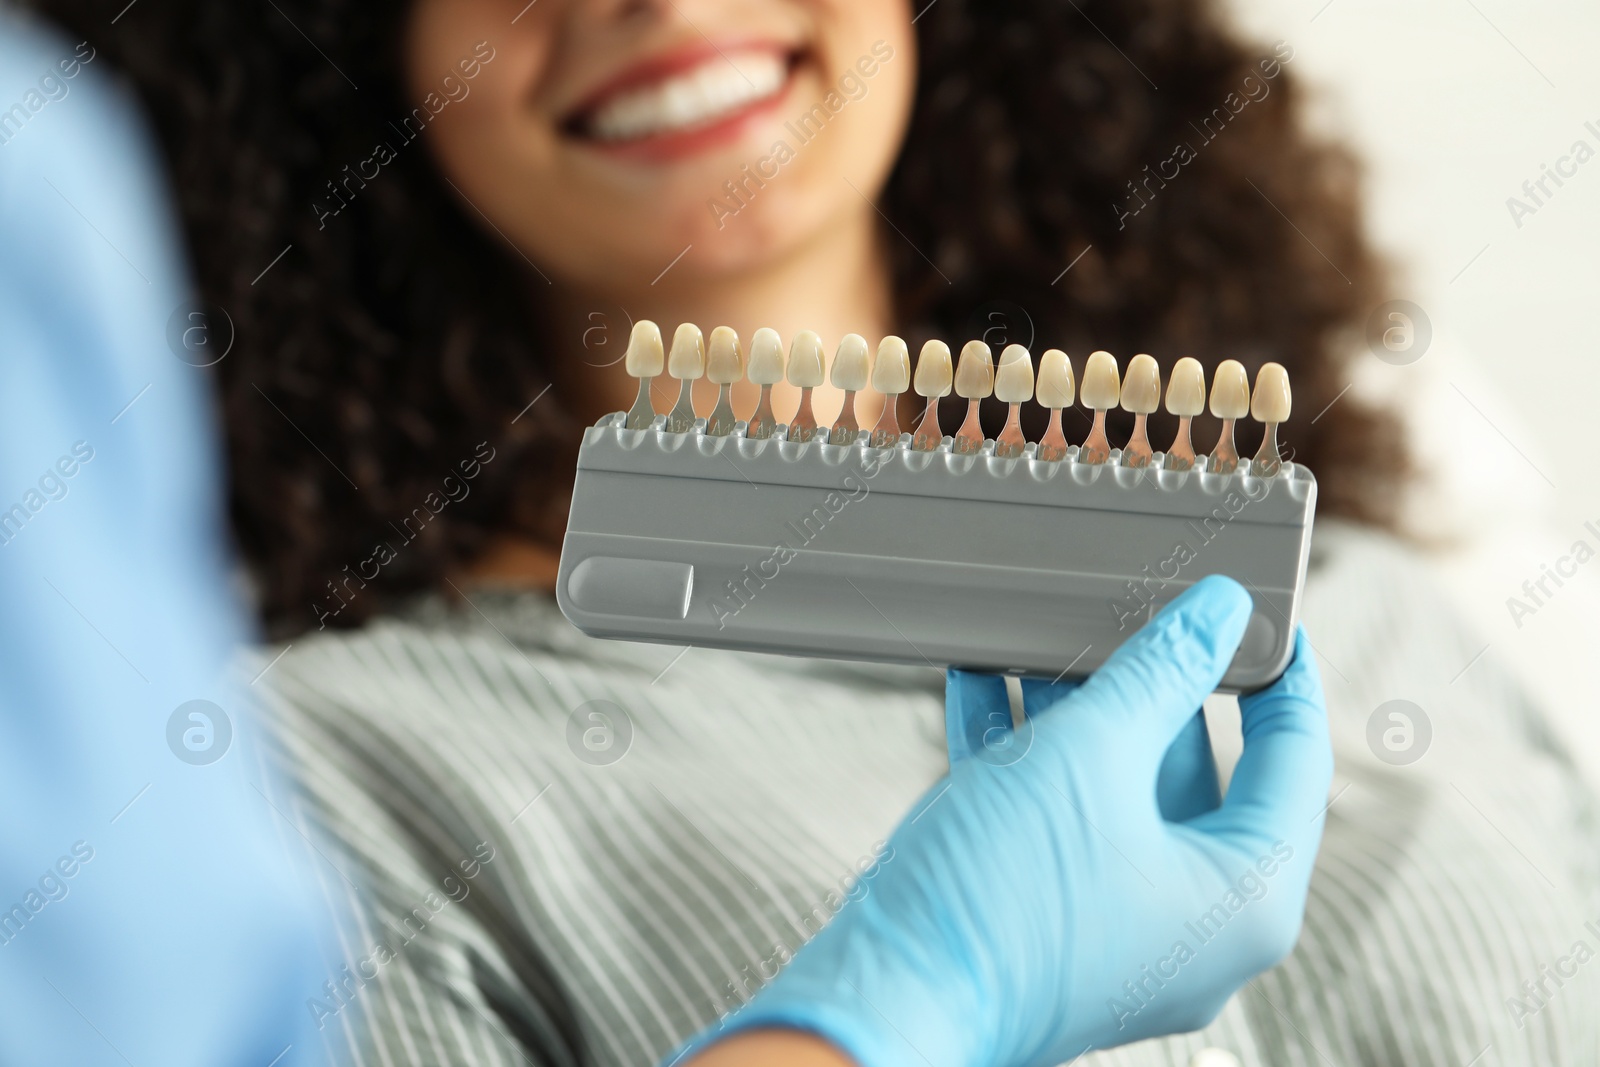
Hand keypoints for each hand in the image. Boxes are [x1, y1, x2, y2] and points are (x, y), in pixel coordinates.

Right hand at [678, 575, 1331, 1066]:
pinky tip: (986, 684)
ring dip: (1078, 710)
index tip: (1261, 613)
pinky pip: (1061, 823)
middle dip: (1149, 683)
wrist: (884, 1002)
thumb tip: (1219, 612)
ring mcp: (1121, 931)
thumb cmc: (1002, 899)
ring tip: (1047, 633)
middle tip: (1135, 606)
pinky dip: (1030, 755)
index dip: (1282, 674)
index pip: (1295, 762)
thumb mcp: (1088, 756)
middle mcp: (1196, 927)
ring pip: (1115, 793)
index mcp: (1246, 899)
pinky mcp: (1052, 926)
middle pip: (1196, 774)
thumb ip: (1160, 672)